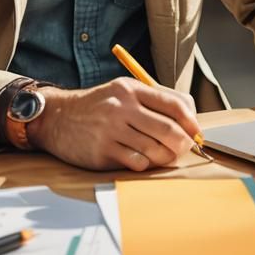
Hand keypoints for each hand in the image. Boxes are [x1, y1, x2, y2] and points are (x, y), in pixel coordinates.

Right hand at [25, 78, 201, 171]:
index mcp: (131, 90)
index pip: (174, 104)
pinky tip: (138, 159)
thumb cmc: (97, 106)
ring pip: (156, 150)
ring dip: (164, 157)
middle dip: (183, 144)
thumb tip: (190, 117)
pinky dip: (144, 164)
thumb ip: (153, 99)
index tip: (196, 132)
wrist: (58, 117)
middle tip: (183, 148)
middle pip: (169, 130)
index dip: (191, 121)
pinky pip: (137, 163)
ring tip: (161, 155)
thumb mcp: (122, 91)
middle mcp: (122, 108)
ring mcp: (112, 131)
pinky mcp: (103, 152)